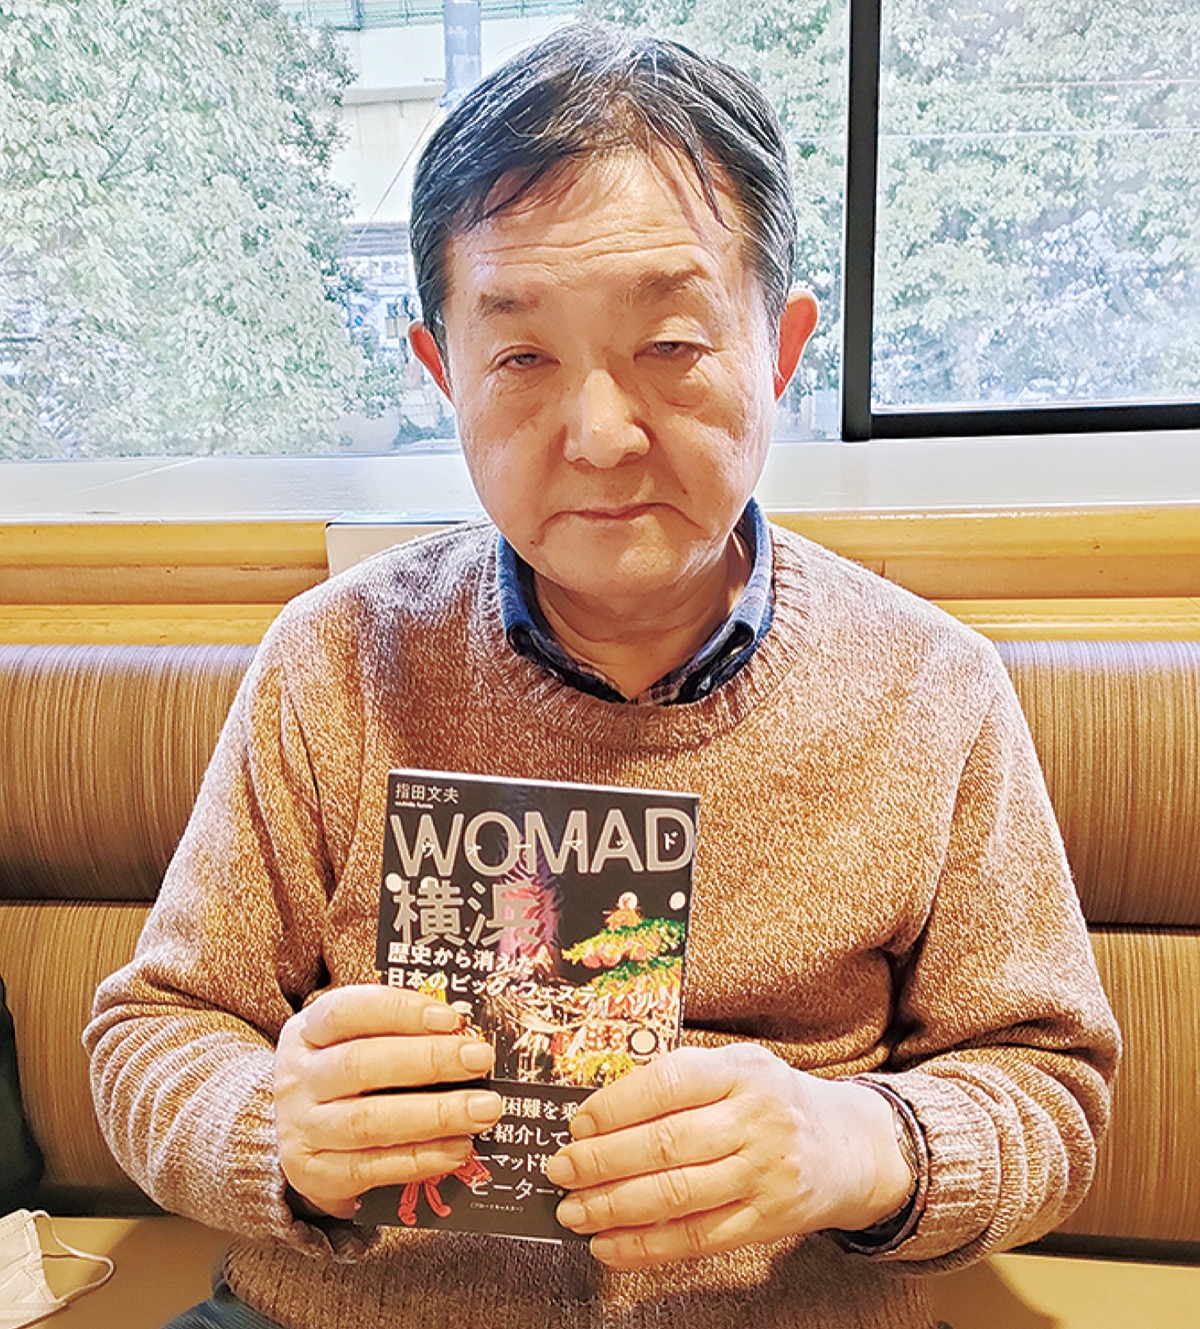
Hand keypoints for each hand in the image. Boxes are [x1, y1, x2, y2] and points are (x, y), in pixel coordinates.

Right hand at [273, 985, 501, 1219]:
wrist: (295, 1136)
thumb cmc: (344, 1076)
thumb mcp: (354, 1041)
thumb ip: (399, 1033)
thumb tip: (465, 1033)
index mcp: (308, 1032)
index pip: (346, 1011)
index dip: (400, 1011)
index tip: (451, 1018)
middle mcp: (299, 1078)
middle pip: (360, 1064)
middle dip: (429, 1061)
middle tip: (480, 1060)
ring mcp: (302, 1128)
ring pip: (368, 1121)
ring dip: (434, 1115)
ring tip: (483, 1110)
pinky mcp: (314, 1173)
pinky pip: (370, 1168)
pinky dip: (421, 1158)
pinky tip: (458, 1147)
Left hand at [544, 1044, 911, 1267]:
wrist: (854, 1145)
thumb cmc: (775, 1101)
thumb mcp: (739, 1068)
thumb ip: (681, 1081)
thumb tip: (598, 1110)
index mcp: (742, 1070)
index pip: (667, 1084)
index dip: (614, 1107)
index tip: (576, 1124)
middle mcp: (757, 1119)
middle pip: (666, 1144)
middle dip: (601, 1162)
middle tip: (559, 1170)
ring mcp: (766, 1173)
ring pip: (676, 1196)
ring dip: (614, 1207)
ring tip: (574, 1211)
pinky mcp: (769, 1220)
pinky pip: (697, 1239)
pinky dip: (645, 1247)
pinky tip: (610, 1245)